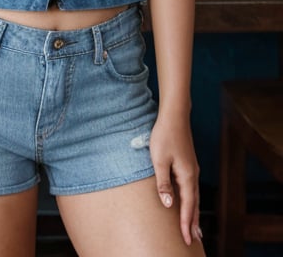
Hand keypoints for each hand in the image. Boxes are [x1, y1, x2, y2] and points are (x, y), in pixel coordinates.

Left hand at [149, 113, 201, 245]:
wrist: (174, 115)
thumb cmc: (164, 136)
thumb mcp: (159, 160)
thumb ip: (163, 184)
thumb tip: (169, 205)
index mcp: (187, 176)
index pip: (187, 205)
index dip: (186, 223)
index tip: (186, 239)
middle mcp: (192, 174)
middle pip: (194, 203)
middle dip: (193, 221)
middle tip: (193, 239)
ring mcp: (191, 168)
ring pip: (193, 195)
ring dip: (192, 211)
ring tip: (193, 226)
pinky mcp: (187, 162)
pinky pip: (190, 187)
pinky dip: (190, 199)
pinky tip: (187, 201)